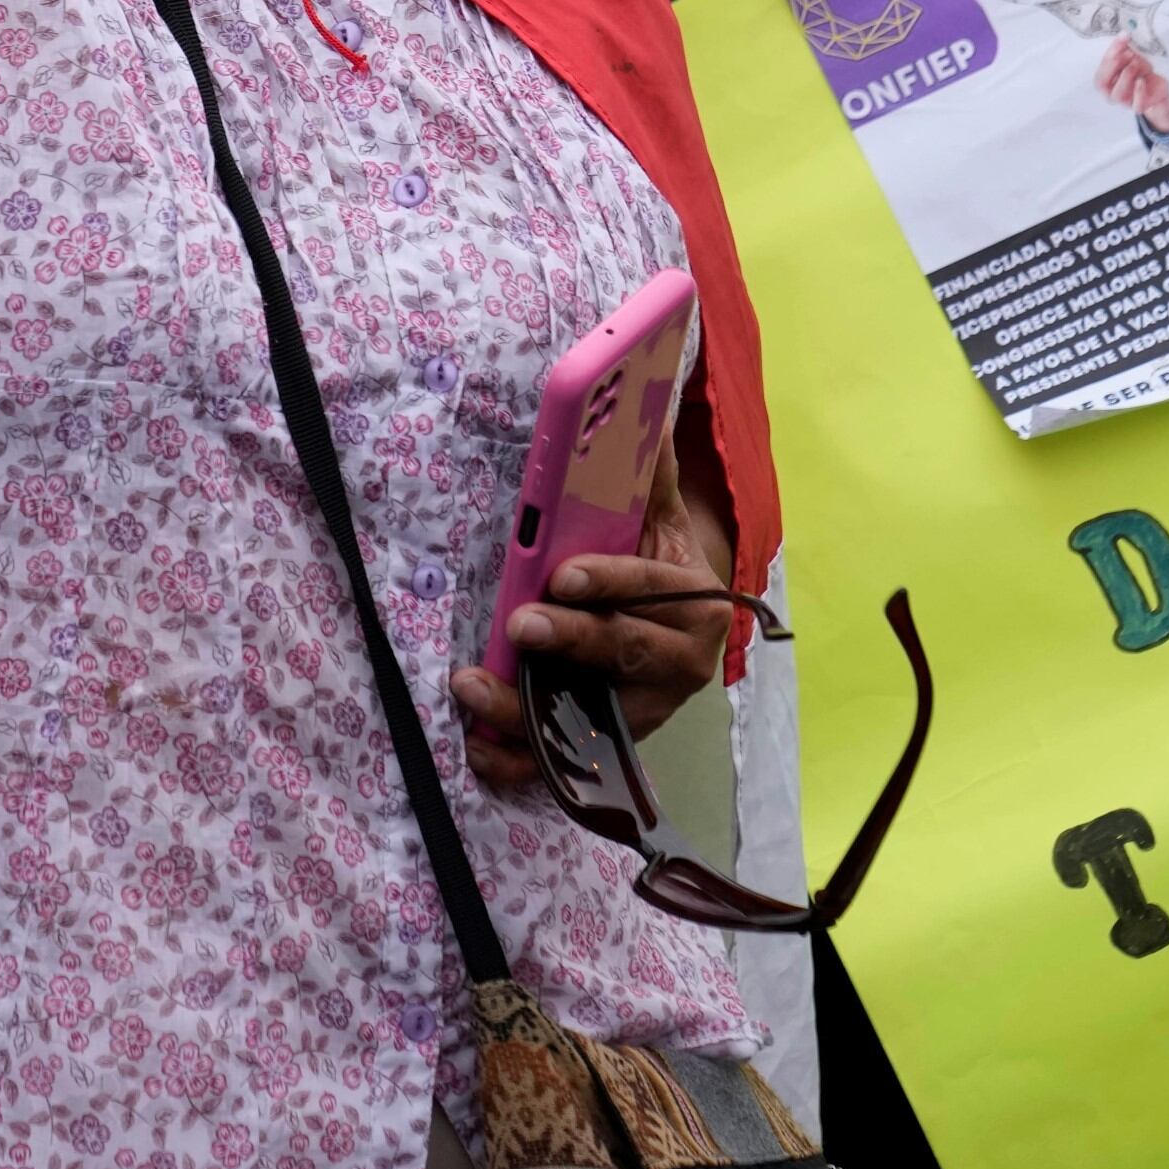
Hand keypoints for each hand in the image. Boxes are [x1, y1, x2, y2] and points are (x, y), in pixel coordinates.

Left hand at [453, 438, 734, 790]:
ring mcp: (650, 709)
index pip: (652, 587)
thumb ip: (649, 472)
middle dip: (570, 640)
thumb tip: (641, 408)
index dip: (610, 581)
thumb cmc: (657, 561)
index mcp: (694, 598)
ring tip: (473, 689)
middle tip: (519, 625)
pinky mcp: (617, 742)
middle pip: (623, 652)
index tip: (562, 575)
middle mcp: (681, 660)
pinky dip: (525, 760)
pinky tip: (480, 749)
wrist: (684, 629)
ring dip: (529, 710)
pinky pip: (570, 760)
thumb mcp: (661, 516)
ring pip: (592, 714)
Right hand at [1096, 36, 1168, 134]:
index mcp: (1105, 80)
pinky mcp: (1139, 106)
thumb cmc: (1139, 73)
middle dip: (1114, 64)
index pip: (1099, 69)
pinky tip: (1142, 80)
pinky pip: (1136, 103)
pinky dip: (1138, 91)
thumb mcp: (1131, 58)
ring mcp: (1124, 102)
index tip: (1121, 40)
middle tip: (1128, 53)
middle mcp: (1110, 92)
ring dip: (1127, 75)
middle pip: (1103, 82)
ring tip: (1136, 64)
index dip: (1109, 54)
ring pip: (1118, 93)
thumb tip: (1123, 35)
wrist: (1156, 88)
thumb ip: (1124, 48)